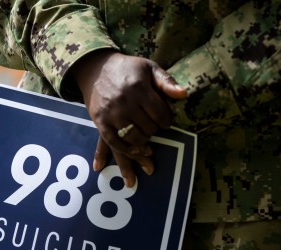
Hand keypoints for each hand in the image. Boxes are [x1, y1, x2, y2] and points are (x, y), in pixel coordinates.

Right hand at [70, 50, 186, 186]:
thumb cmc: (128, 69)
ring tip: (147, 142)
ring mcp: (111, 113)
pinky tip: (135, 151)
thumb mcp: (149, 68)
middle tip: (154, 129)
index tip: (166, 122)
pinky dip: (126, 150)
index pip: (160, 113)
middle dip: (154, 130)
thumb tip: (183, 94)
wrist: (97, 68)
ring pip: (133, 137)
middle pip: (147, 127)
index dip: (166, 121)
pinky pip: (115, 142)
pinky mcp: (100, 121)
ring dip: (143, 143)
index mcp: (139, 88)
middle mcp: (125, 102)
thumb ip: (166, 81)